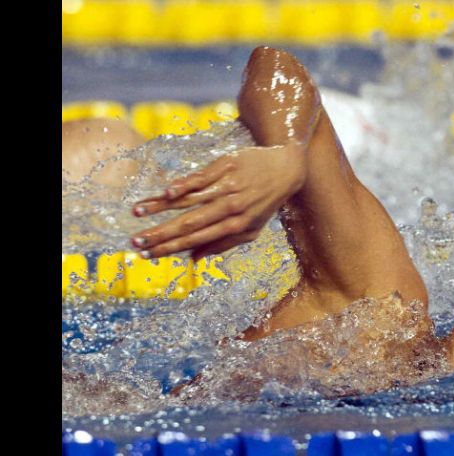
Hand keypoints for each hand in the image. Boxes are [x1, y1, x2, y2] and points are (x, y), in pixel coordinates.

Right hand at [130, 143, 306, 259]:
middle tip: (135, 241)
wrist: (286, 168)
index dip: (171, 248)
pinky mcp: (225, 166)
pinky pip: (200, 178)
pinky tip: (165, 193)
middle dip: (160, 234)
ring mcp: (228, 186)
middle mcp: (231, 208)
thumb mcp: (251, 229)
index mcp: (235, 226)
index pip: (197, 240)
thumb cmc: (265, 202)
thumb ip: (223, 244)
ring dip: (160, 207)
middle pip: (189, 223)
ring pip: (190, 200)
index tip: (148, 254)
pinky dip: (183, 185)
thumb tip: (193, 259)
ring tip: (137, 212)